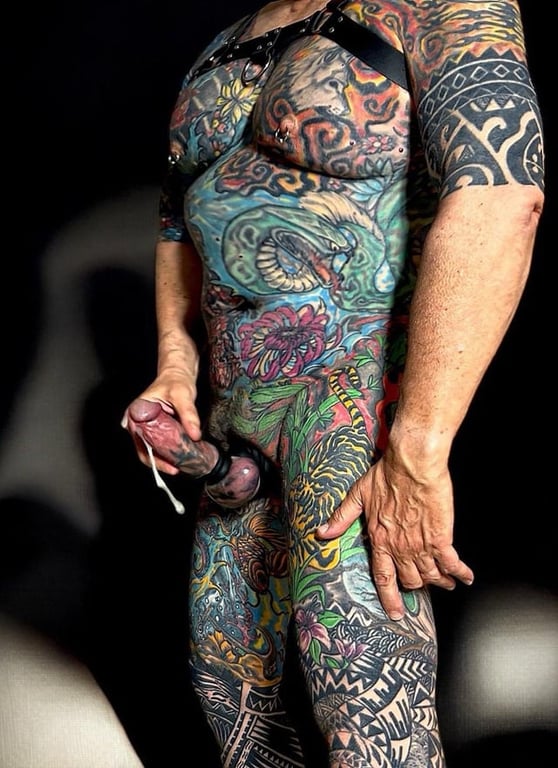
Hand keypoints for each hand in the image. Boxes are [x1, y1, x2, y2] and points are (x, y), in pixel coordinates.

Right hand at [121, 367, 201, 473]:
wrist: (178, 372)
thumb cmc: (175, 380)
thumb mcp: (183, 395)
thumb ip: (188, 414)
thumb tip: (195, 435)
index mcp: (136, 414)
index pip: (141, 444)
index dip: (154, 460)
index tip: (171, 466)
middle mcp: (137, 423)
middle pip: (146, 451)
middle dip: (162, 462)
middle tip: (179, 468)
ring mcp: (146, 427)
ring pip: (153, 449)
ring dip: (166, 458)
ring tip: (182, 465)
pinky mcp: (156, 428)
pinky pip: (160, 443)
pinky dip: (170, 451)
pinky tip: (181, 456)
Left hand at [316, 453, 473, 619]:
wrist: (412, 464)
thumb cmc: (386, 475)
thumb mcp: (357, 495)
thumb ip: (341, 517)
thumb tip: (322, 533)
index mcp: (380, 539)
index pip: (383, 578)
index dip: (390, 598)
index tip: (395, 612)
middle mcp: (400, 547)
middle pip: (410, 580)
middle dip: (417, 586)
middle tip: (423, 586)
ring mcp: (421, 545)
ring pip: (431, 576)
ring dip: (440, 582)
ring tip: (447, 583)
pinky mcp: (441, 538)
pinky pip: (452, 564)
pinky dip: (460, 573)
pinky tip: (465, 577)